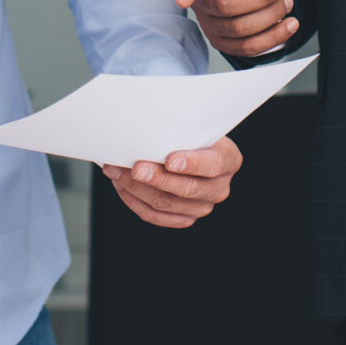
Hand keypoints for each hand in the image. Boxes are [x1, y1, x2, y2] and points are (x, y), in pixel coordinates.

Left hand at [103, 137, 242, 227]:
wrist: (191, 150)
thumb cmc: (190, 133)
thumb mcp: (194, 126)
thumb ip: (180, 130)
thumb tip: (148, 130)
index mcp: (228, 160)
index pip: (213, 164)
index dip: (192, 164)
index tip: (170, 160)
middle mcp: (219, 188)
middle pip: (187, 189)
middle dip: (157, 178)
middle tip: (136, 168)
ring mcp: (202, 207)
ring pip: (166, 204)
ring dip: (137, 188)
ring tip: (116, 171)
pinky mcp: (184, 218)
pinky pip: (155, 216)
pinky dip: (134, 201)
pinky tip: (121, 185)